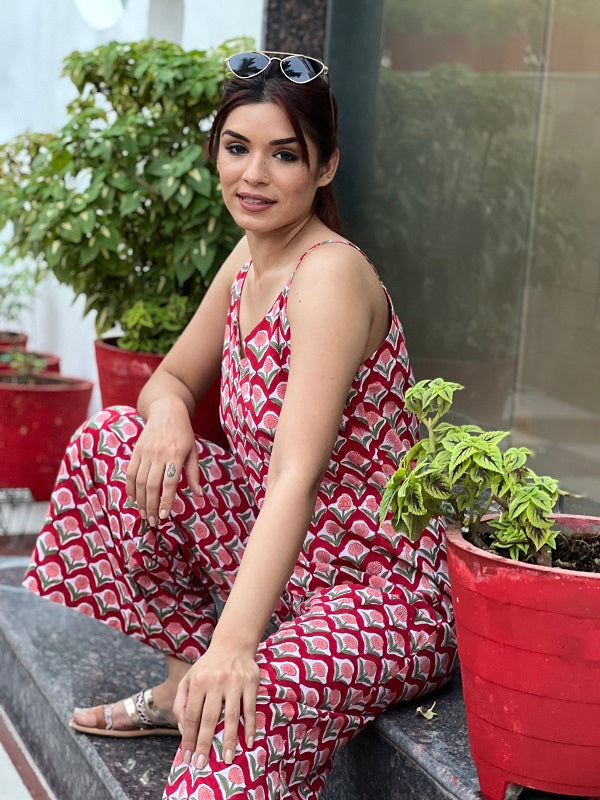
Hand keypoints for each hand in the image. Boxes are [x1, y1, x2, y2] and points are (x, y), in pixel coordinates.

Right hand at [126, 397, 202, 524]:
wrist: (167, 411)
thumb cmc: (184, 434)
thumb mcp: (193, 451)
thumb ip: (194, 474)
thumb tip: (199, 495)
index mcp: (176, 454)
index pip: (169, 483)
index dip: (166, 501)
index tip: (164, 516)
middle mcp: (159, 454)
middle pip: (152, 485)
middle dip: (151, 506)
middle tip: (153, 522)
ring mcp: (146, 452)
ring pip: (139, 481)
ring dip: (140, 501)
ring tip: (144, 514)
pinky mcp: (136, 451)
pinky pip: (130, 473)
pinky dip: (130, 488)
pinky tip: (134, 500)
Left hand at [174, 644, 259, 767]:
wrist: (233, 644)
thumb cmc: (208, 667)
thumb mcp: (189, 678)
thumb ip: (181, 702)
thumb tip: (182, 728)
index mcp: (198, 682)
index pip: (191, 715)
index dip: (188, 738)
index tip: (186, 757)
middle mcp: (215, 682)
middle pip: (209, 719)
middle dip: (204, 744)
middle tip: (201, 764)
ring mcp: (234, 683)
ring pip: (231, 716)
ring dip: (229, 740)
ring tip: (228, 759)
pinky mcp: (250, 683)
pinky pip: (250, 709)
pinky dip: (250, 726)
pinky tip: (249, 742)